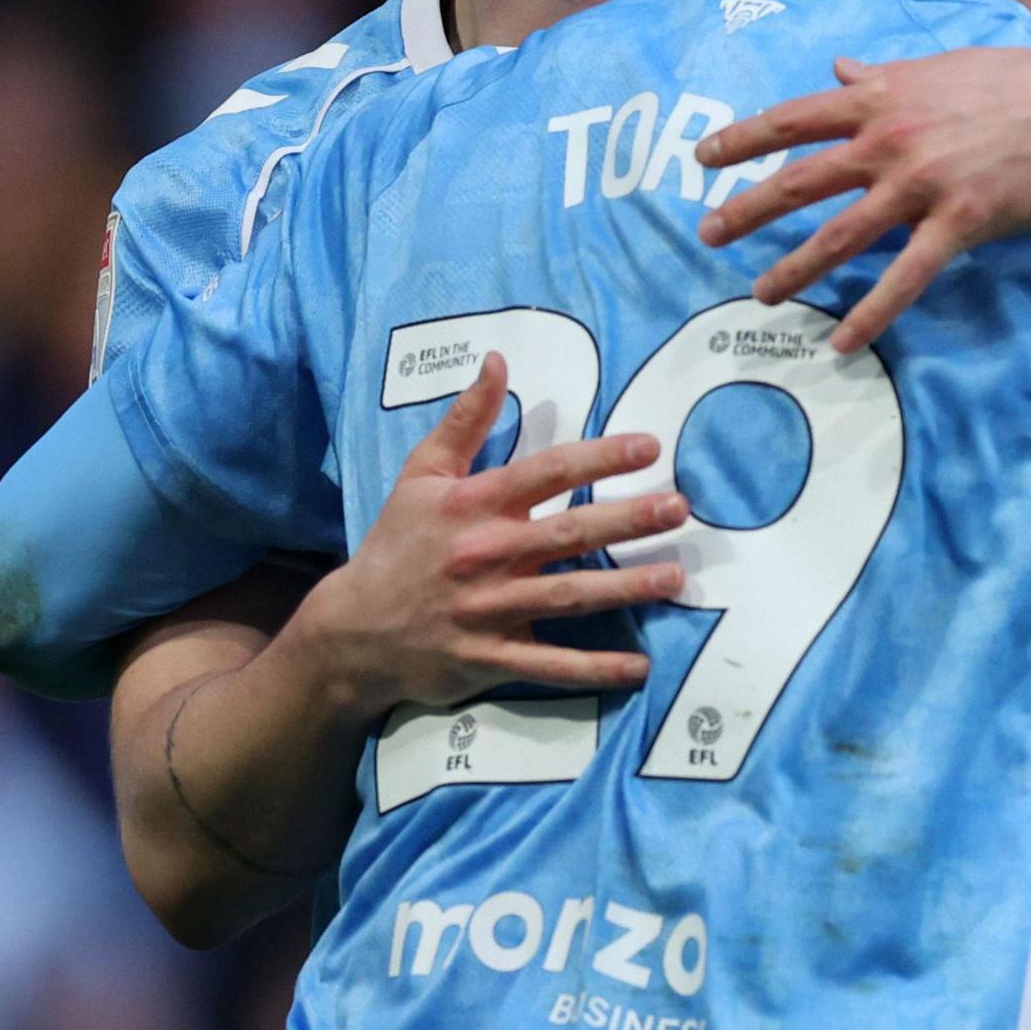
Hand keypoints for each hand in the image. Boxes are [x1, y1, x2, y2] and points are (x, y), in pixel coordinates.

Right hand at [285, 356, 688, 717]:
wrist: (350, 630)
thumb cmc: (397, 545)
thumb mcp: (421, 476)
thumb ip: (465, 421)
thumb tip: (497, 360)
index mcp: (473, 506)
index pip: (547, 473)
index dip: (600, 458)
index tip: (650, 447)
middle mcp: (486, 555)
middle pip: (569, 533)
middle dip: (628, 521)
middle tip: (680, 508)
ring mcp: (489, 610)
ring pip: (569, 596)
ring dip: (625, 588)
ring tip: (675, 578)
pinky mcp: (490, 658)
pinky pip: (550, 664)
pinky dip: (595, 669)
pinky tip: (640, 668)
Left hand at [698, 44, 1030, 350]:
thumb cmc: (1022, 82)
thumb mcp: (944, 68)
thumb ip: (886, 76)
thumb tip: (840, 68)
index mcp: (884, 97)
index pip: (794, 118)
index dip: (742, 139)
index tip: (701, 158)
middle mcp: (891, 139)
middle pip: (801, 180)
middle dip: (746, 210)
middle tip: (707, 235)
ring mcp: (924, 182)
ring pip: (842, 235)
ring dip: (794, 268)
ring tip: (761, 292)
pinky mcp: (962, 221)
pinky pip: (906, 277)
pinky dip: (870, 313)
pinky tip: (842, 341)